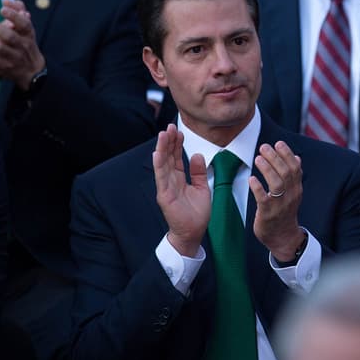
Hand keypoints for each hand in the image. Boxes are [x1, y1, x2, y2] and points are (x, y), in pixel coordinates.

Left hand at [0, 0, 45, 89]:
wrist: (32, 70)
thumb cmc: (26, 44)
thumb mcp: (27, 29)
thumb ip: (19, 12)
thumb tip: (6, 0)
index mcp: (29, 35)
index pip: (24, 24)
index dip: (14, 16)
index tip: (2, 9)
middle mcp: (23, 46)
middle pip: (8, 36)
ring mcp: (14, 57)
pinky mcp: (6, 67)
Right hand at [153, 124, 210, 256]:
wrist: (193, 233)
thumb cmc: (195, 213)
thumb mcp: (202, 187)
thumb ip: (198, 172)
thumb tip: (197, 155)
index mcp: (178, 179)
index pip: (175, 158)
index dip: (176, 144)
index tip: (178, 130)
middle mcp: (170, 182)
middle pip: (168, 158)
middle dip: (168, 142)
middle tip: (169, 126)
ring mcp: (166, 188)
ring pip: (163, 165)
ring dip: (162, 149)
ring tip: (163, 135)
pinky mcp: (165, 197)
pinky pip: (161, 179)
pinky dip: (159, 166)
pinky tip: (157, 154)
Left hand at [251, 141, 303, 260]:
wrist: (283, 237)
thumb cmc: (285, 213)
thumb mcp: (293, 193)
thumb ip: (294, 176)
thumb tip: (297, 157)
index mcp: (296, 189)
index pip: (295, 168)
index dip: (287, 154)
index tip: (278, 143)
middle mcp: (291, 195)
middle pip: (286, 172)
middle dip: (275, 157)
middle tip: (264, 147)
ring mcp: (280, 205)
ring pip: (277, 183)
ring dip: (267, 168)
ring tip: (258, 158)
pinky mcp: (268, 214)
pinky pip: (264, 198)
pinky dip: (258, 187)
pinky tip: (251, 178)